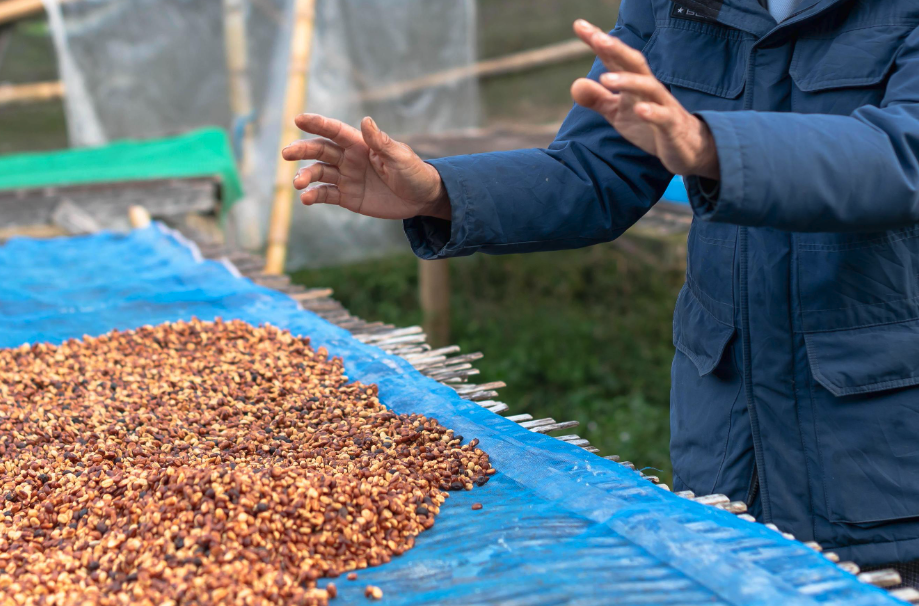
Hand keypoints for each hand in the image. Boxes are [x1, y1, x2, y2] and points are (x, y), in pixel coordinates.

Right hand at [282, 114, 450, 219]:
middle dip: (302, 150)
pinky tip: (305, 199)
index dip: (317, 123)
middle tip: (286, 153)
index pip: (335, 131)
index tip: (298, 119)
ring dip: (305, 176)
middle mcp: (350, 158)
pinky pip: (326, 195)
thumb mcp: (401, 158)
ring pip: (319, 173)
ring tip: (298, 184)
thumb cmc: (415, 173)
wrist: (422, 199)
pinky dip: (313, 196)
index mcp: (362, 145)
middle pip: (321, 150)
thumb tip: (365, 121)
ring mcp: (347, 177)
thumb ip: (382, 142)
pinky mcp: (348, 197)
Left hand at [570, 20, 719, 179]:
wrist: (683, 146)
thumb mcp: (618, 113)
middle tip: (596, 38)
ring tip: (605, 79)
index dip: (598, 42)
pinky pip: (663, 116)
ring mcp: (662, 104)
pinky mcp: (671, 125)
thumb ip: (598, 99)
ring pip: (648, 86)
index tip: (579, 25)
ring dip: (627, 81)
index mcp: (634, 82)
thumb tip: (574, 84)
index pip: (615, 58)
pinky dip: (652, 112)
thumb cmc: (649, 124)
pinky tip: (639, 110)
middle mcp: (648, 88)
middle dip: (616, 49)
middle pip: (634, 62)